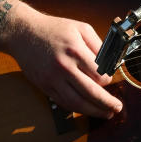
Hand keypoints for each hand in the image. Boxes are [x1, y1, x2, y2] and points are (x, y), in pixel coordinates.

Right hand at [5, 10, 122, 118]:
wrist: (23, 33)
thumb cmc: (53, 29)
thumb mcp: (81, 28)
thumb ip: (98, 45)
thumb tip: (111, 63)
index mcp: (75, 50)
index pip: (99, 74)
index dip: (108, 80)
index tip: (109, 80)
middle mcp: (64, 66)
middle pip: (90, 92)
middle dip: (107, 103)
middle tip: (117, 107)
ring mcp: (53, 79)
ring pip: (77, 102)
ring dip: (93, 111)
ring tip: (105, 114)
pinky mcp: (45, 86)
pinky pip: (63, 102)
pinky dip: (76, 109)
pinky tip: (86, 109)